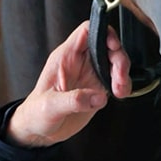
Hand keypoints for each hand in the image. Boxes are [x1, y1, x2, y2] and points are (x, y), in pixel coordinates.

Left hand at [4, 22, 131, 146]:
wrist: (39, 129)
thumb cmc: (37, 113)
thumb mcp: (50, 106)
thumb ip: (73, 100)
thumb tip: (99, 97)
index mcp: (65, 57)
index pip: (86, 31)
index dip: (102, 31)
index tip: (113, 46)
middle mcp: (80, 62)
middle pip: (106, 45)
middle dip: (118, 57)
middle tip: (119, 76)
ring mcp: (90, 75)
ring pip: (115, 62)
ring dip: (123, 73)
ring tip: (120, 90)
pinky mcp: (98, 89)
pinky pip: (117, 80)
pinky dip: (124, 85)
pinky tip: (120, 94)